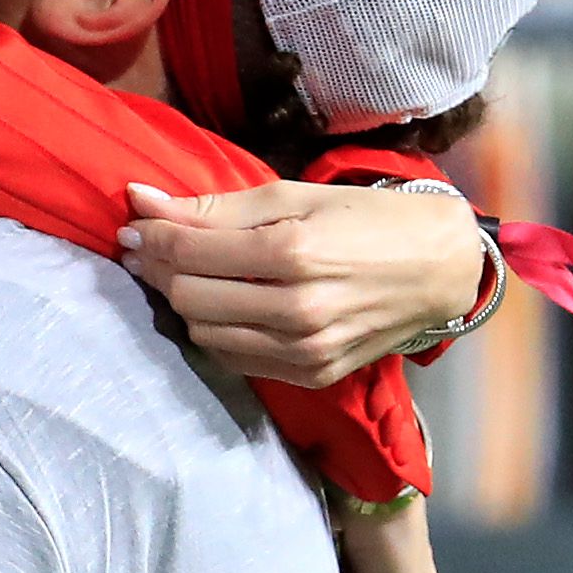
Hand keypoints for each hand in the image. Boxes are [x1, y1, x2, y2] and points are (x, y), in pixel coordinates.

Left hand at [121, 177, 485, 385]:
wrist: (438, 268)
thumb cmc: (367, 220)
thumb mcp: (294, 196)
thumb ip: (215, 207)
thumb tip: (140, 200)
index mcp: (292, 253)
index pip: (189, 253)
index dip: (151, 238)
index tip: (134, 226)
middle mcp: (296, 309)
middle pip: (188, 298)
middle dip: (160, 271)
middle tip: (152, 248)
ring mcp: (305, 351)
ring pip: (204, 335)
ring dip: (186, 304)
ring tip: (190, 275)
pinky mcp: (311, 376)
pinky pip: (236, 360)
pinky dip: (218, 332)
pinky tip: (227, 305)